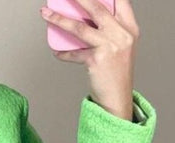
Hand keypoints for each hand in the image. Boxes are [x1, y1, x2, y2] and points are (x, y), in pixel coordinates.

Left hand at [40, 0, 140, 119]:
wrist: (117, 98)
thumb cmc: (116, 74)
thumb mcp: (120, 47)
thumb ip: (110, 31)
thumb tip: (86, 18)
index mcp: (130, 29)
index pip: (121, 2)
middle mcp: (121, 35)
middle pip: (97, 8)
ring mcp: (109, 47)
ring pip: (80, 28)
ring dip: (59, 19)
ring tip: (46, 14)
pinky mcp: (96, 60)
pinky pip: (74, 53)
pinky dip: (63, 53)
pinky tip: (57, 52)